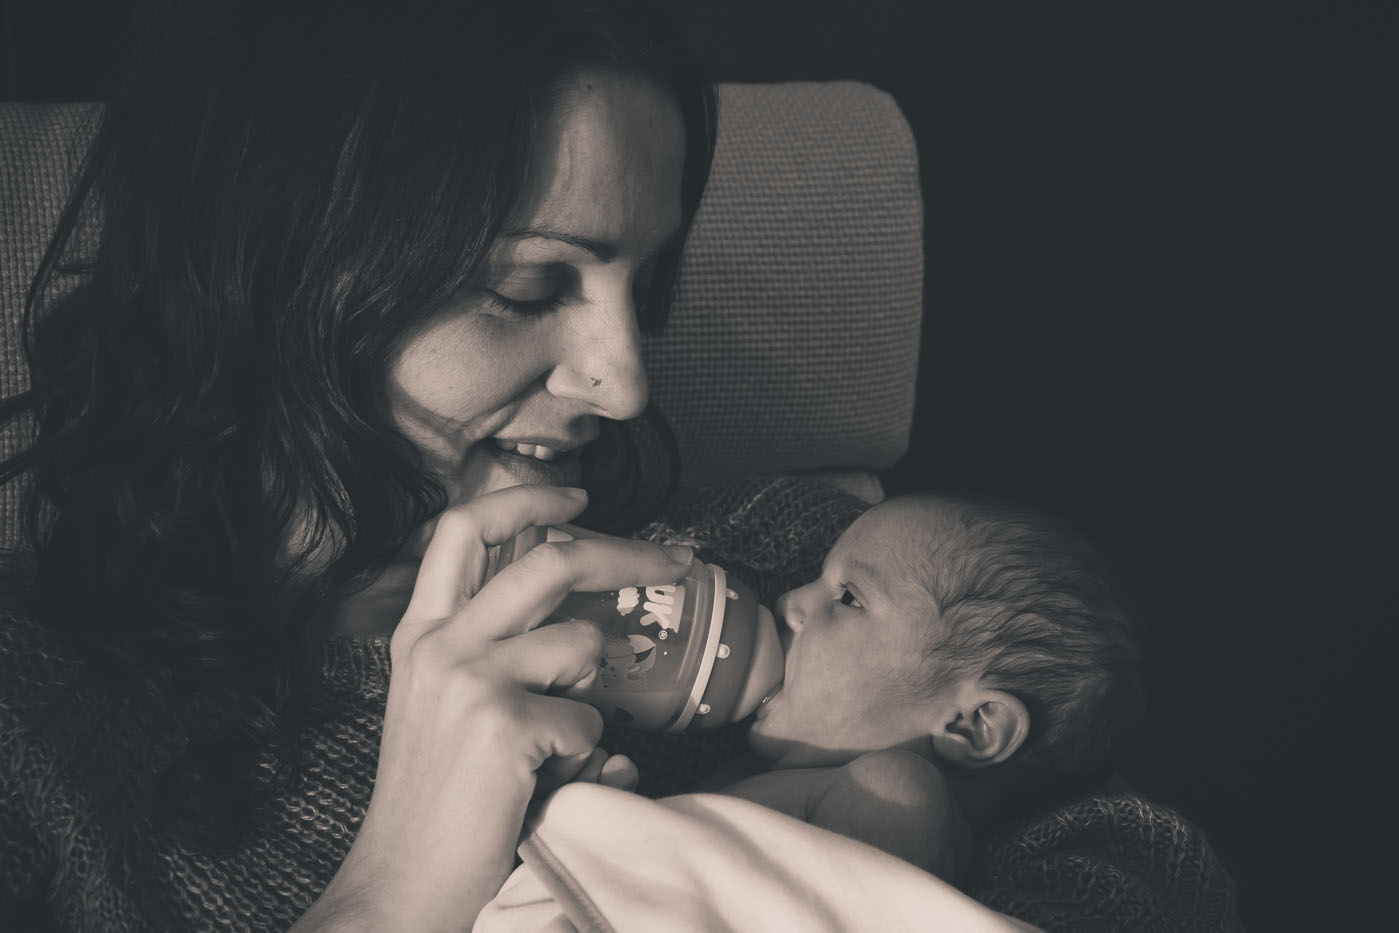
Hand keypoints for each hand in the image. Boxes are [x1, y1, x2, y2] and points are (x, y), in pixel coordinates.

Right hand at [299, 485, 689, 929]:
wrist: (401, 881)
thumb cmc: (434, 799)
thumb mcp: (437, 703)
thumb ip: (488, 651)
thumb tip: (581, 626)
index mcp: (422, 632)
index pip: (463, 526)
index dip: (526, 497)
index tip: (580, 496)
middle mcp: (442, 643)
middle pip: (550, 559)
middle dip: (627, 553)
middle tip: (677, 560)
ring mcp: (471, 679)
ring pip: (582, 643)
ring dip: (592, 691)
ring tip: (556, 738)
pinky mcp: (504, 725)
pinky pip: (589, 723)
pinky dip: (586, 756)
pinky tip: (545, 781)